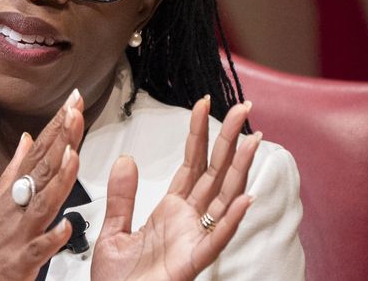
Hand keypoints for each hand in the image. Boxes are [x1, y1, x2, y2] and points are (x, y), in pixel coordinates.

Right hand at [0, 89, 86, 280]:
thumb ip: (15, 169)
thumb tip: (28, 139)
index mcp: (14, 193)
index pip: (38, 152)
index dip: (56, 126)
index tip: (71, 101)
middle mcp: (15, 208)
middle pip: (41, 169)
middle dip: (60, 140)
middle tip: (74, 111)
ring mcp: (17, 233)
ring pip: (41, 204)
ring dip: (58, 180)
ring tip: (74, 155)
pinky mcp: (19, 262)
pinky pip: (38, 249)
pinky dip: (52, 237)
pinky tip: (66, 225)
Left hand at [91, 97, 260, 280]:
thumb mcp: (114, 230)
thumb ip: (122, 195)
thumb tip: (127, 159)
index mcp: (171, 210)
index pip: (191, 163)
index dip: (199, 134)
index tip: (204, 104)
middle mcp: (188, 221)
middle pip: (214, 173)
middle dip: (228, 140)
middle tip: (243, 109)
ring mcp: (193, 240)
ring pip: (222, 198)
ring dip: (239, 170)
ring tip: (252, 140)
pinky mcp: (191, 262)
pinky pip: (215, 239)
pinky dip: (231, 220)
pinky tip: (244, 199)